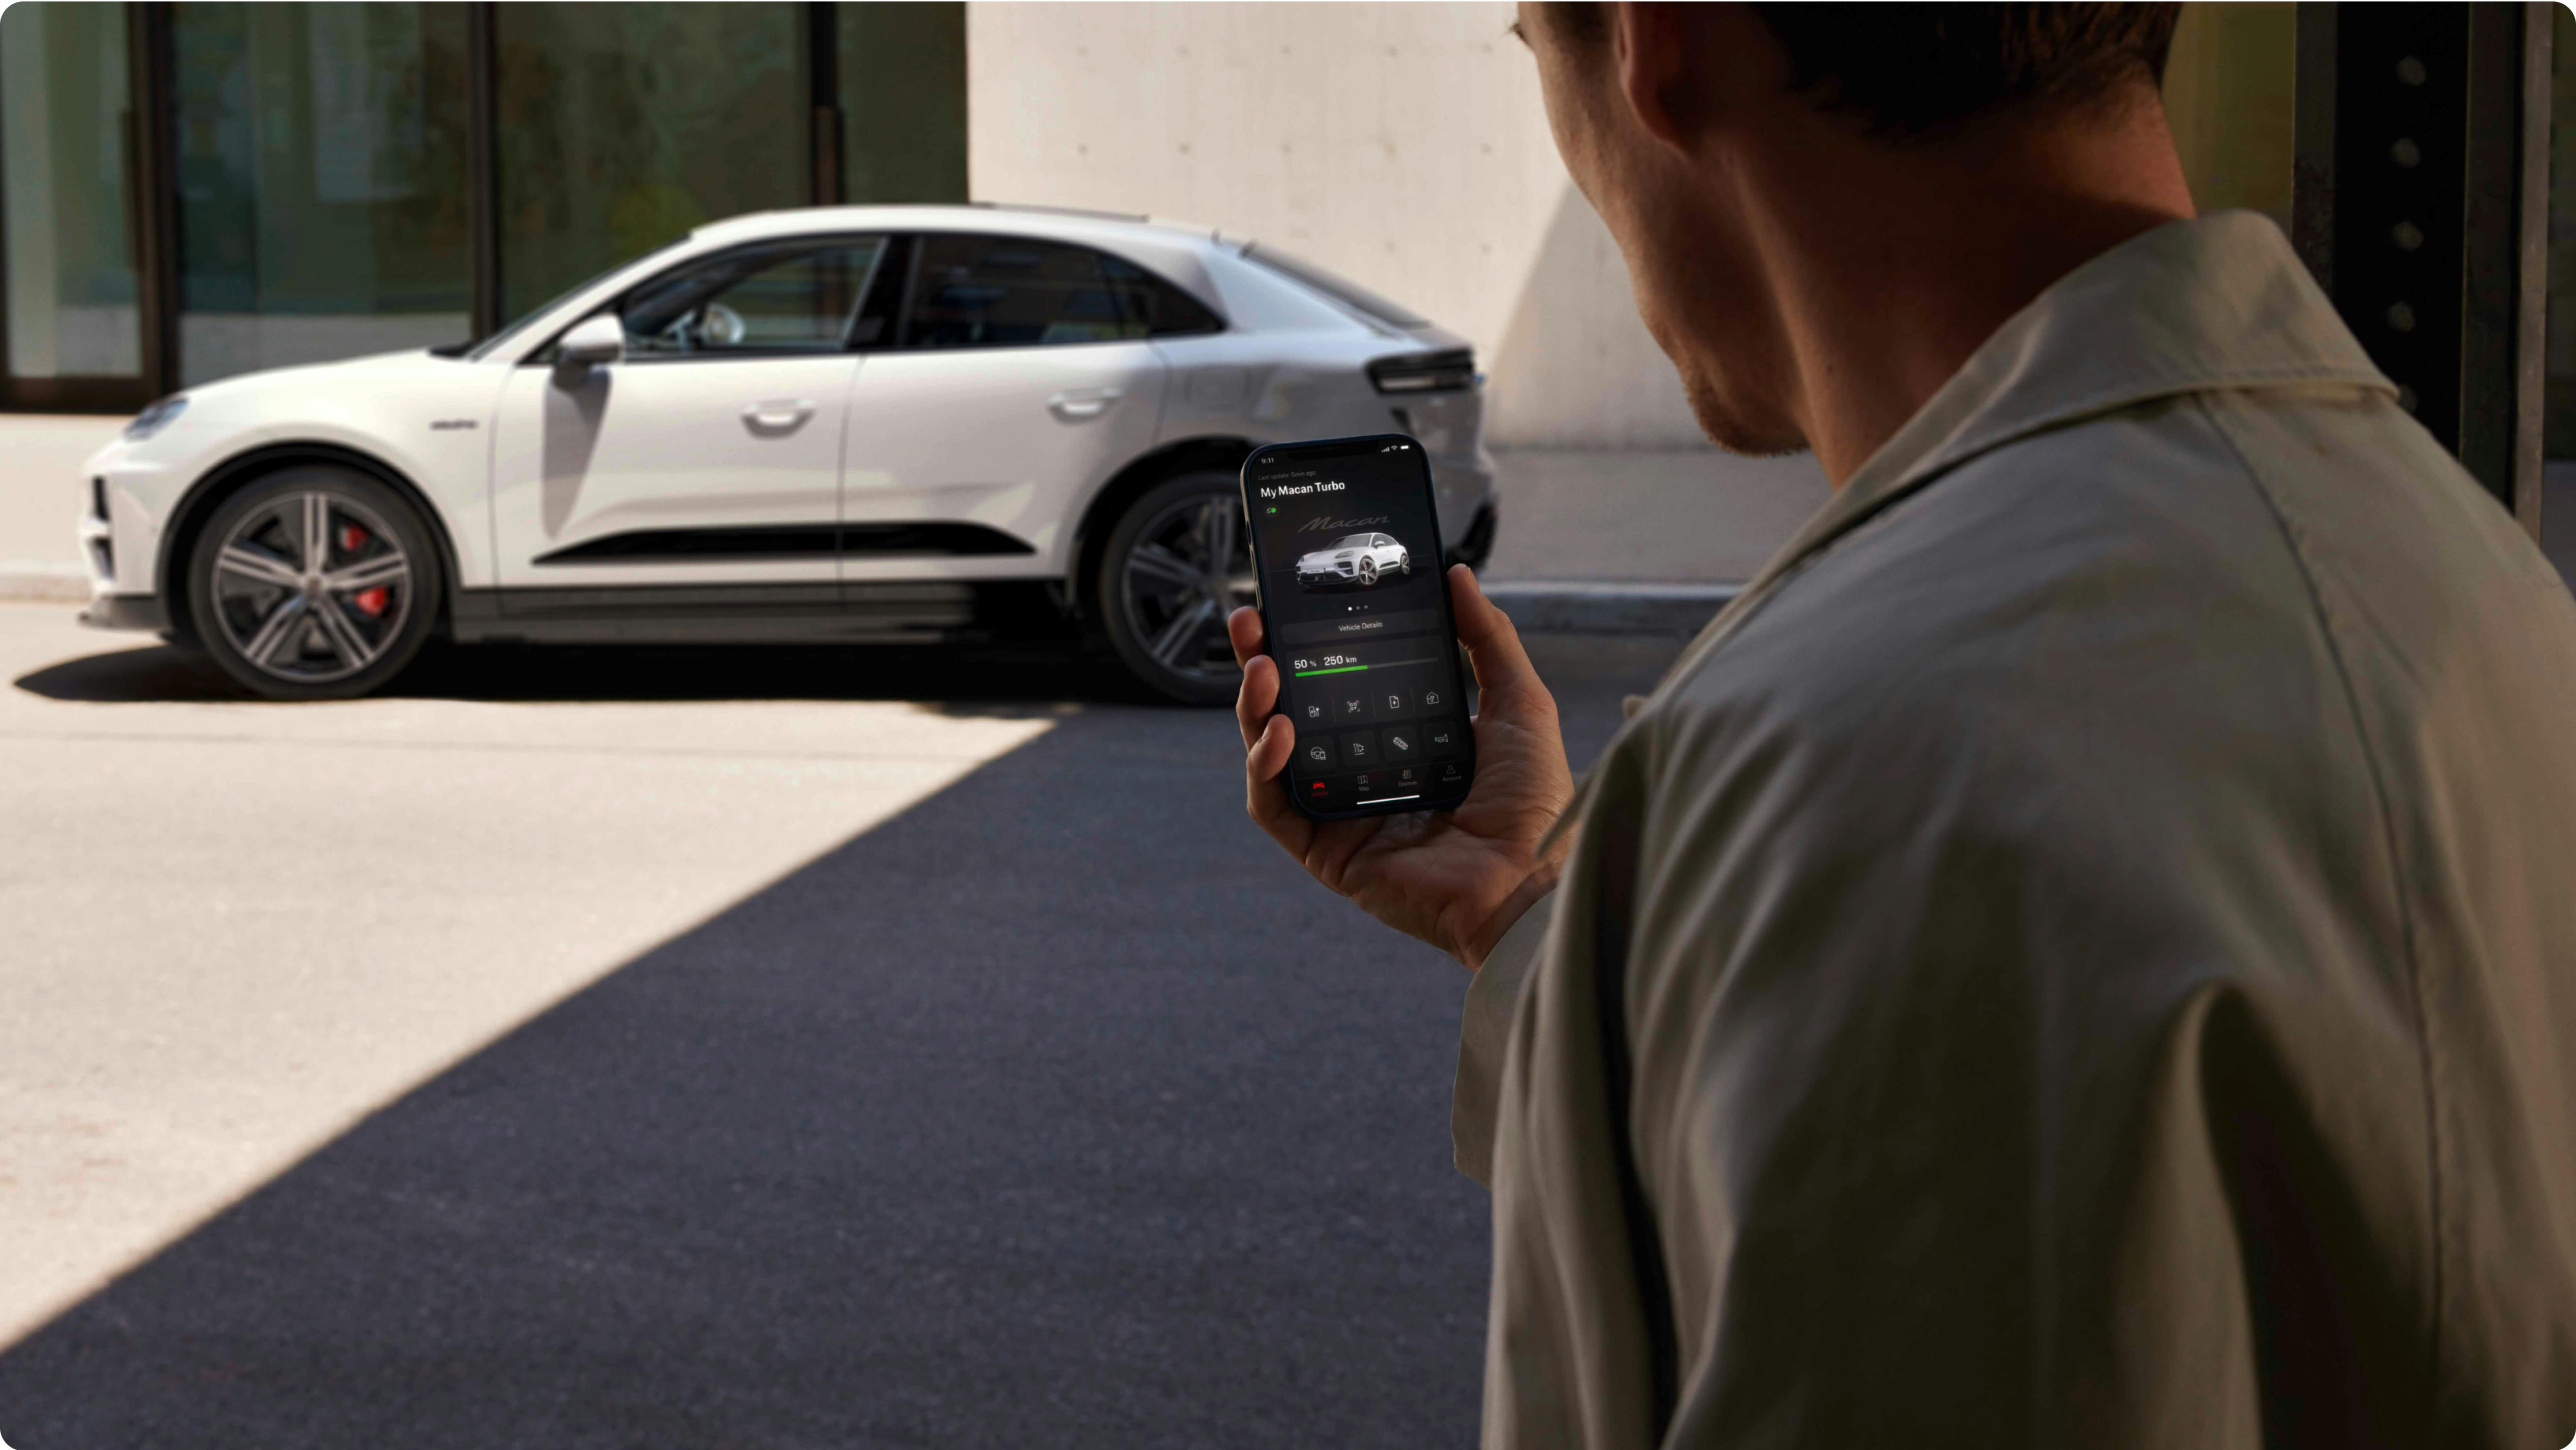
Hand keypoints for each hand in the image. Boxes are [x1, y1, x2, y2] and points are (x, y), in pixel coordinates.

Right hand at [1231, 565, 1573, 969]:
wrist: (1529, 879)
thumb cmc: (1534, 802)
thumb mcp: (1518, 702)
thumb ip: (1487, 638)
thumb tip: (1458, 575)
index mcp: (1403, 736)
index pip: (1340, 681)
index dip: (1310, 642)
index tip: (1293, 600)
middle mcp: (1365, 771)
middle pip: (1294, 710)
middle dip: (1263, 664)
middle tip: (1251, 622)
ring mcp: (1341, 812)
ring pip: (1273, 754)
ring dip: (1256, 707)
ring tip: (1263, 667)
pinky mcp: (1326, 852)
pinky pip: (1274, 807)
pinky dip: (1266, 767)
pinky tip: (1282, 731)